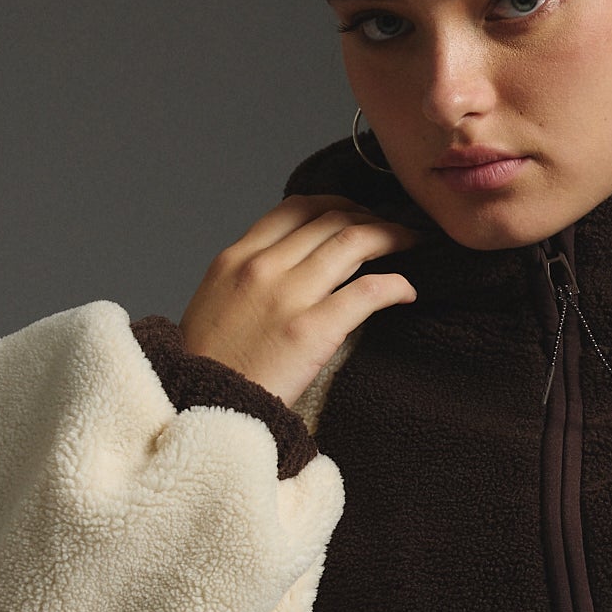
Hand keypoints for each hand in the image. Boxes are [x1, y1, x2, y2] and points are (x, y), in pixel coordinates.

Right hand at [179, 193, 423, 410]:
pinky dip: (396, 285)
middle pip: (332, 219)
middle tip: (394, 229)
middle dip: (372, 217)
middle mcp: (262, 267)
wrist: (200, 408)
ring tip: (412, 244)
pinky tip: (407, 291)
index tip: (358, 214)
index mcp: (236, 257)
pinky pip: (368, 292)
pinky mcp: (312, 331)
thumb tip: (288, 261)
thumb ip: (249, 275)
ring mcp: (288, 297)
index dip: (338, 203)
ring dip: (392, 236)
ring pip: (354, 241)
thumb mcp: (215, 300)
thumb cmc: (210, 363)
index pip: (298, 207)